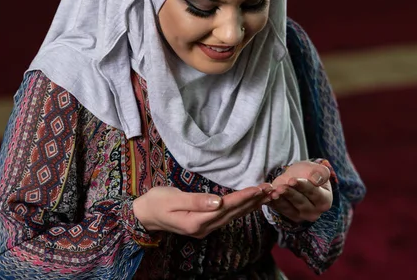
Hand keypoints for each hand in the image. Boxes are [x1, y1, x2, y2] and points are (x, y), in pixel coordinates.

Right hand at [133, 184, 272, 238]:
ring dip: (250, 205)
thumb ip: (196, 200)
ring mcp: (205, 228)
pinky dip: (241, 208)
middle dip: (253, 201)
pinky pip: (227, 216)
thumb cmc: (156, 202)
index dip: (243, 197)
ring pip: (233, 216)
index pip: (226, 207)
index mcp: (197, 221)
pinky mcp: (204, 224)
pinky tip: (250, 203)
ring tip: (266, 195)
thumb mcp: (173, 198)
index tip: (259, 188)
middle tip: (272, 189)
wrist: (144, 215)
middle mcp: (204, 227)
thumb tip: (218, 201)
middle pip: (234, 213)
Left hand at [267, 161, 332, 222]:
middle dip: (290, 194)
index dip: (303, 186)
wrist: (297, 178)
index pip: (314, 194)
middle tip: (281, 187)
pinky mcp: (288, 215)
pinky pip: (279, 209)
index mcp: (324, 201)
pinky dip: (273, 203)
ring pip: (289, 208)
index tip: (292, 180)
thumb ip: (321, 173)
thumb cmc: (310, 173)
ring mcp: (301, 216)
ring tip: (274, 192)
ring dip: (280, 200)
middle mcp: (314, 212)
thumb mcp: (318, 169)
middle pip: (301, 202)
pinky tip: (268, 196)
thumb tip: (316, 180)